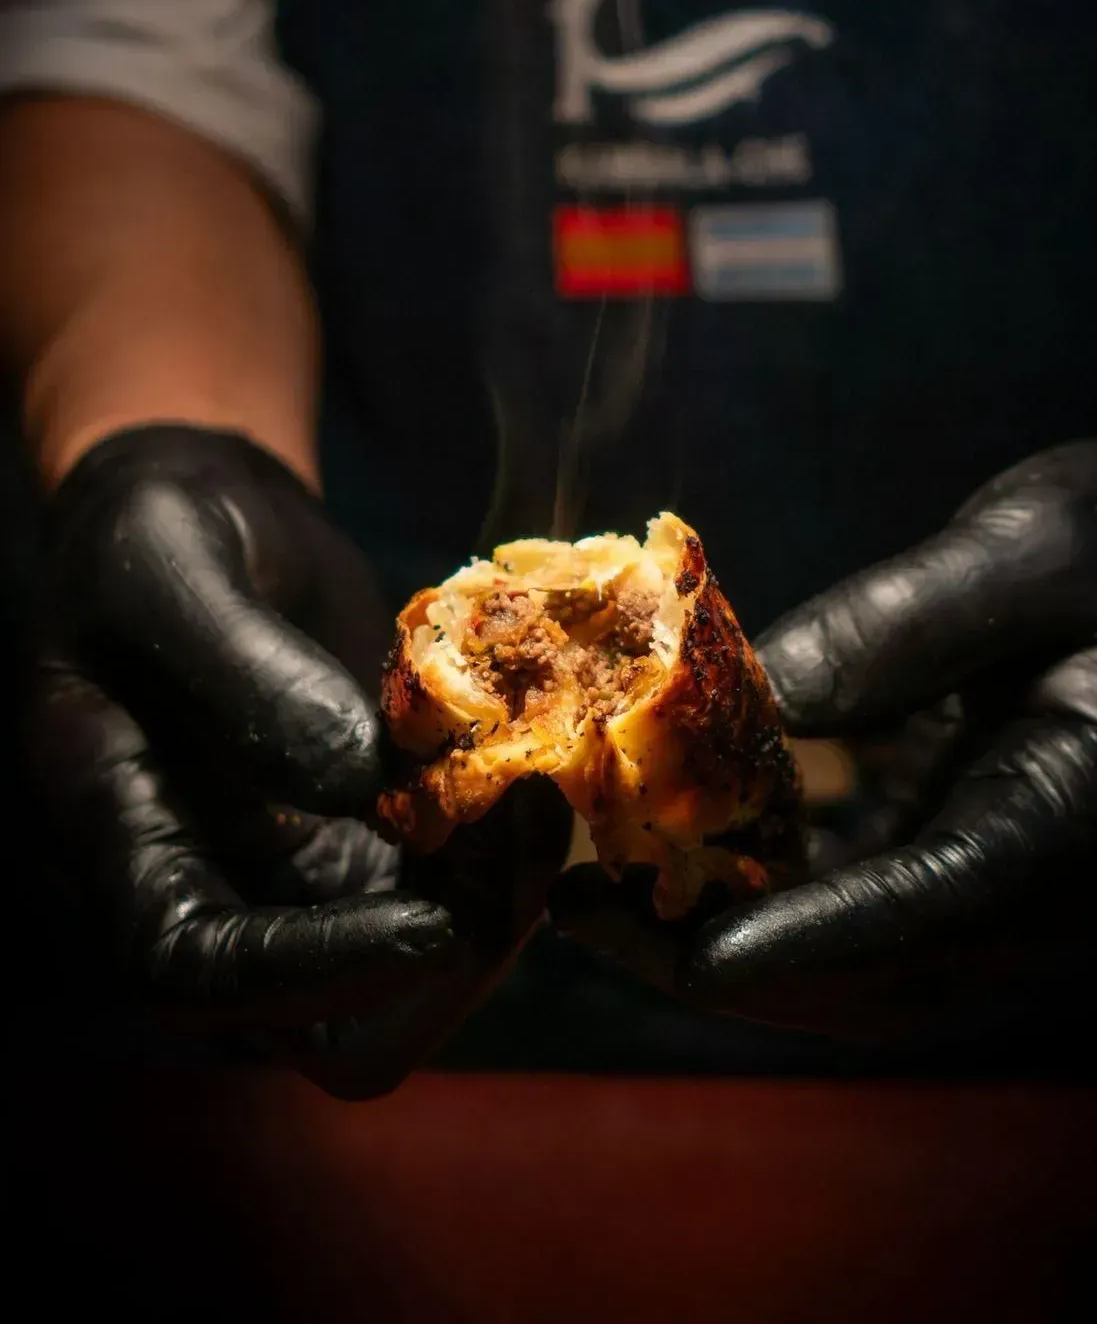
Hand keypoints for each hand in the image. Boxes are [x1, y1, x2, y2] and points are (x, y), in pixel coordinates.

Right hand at [24, 424, 569, 1096]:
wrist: (193, 521)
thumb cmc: (154, 532)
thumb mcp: (173, 568)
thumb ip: (247, 673)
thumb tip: (361, 780)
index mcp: (110, 835)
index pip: (193, 968)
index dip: (312, 971)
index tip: (431, 926)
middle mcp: (197, 892)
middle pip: (319, 1026)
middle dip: (438, 958)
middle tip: (511, 828)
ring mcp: (283, 888)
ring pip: (405, 985)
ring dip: (491, 909)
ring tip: (533, 785)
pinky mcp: (356, 858)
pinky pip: (444, 911)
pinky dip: (500, 869)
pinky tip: (529, 780)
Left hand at [551, 437, 1096, 1037]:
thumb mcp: (1039, 543)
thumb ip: (902, 622)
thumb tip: (755, 696)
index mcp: (1087, 811)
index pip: (932, 904)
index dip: (797, 936)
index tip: (674, 944)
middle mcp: (1072, 897)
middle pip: (887, 976)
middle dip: (727, 956)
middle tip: (589, 907)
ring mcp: (1048, 904)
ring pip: (882, 971)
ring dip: (746, 938)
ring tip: (613, 882)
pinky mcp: (1016, 879)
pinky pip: (896, 922)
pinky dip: (795, 899)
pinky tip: (700, 844)